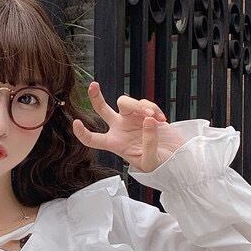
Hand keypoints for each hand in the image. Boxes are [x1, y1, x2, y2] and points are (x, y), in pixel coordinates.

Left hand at [71, 82, 185, 172]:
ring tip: (152, 117)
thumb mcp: (150, 162)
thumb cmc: (158, 165)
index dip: (82, 133)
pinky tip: (161, 119)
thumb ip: (148, 143)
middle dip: (96, 97)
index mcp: (115, 144)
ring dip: (138, 106)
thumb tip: (148, 121)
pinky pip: (145, 103)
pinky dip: (153, 108)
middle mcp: (120, 129)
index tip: (75, 123)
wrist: (175, 159)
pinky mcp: (146, 113)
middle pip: (103, 110)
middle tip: (93, 85)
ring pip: (125, 102)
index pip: (93, 139)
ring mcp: (132, 120)